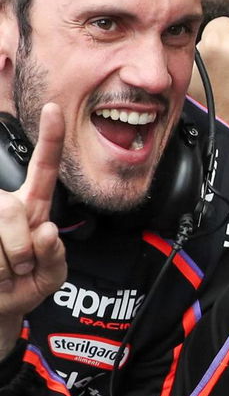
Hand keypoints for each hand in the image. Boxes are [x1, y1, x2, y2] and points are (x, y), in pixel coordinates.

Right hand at [0, 104, 66, 358]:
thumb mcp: (51, 276)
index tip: (54, 108)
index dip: (50, 140)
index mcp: (32, 209)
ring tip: (3, 276)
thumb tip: (46, 230)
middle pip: (10, 210)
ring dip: (4, 264)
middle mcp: (4, 206)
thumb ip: (55, 256)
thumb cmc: (24, 287)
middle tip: (20, 271)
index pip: (44, 170)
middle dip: (19, 248)